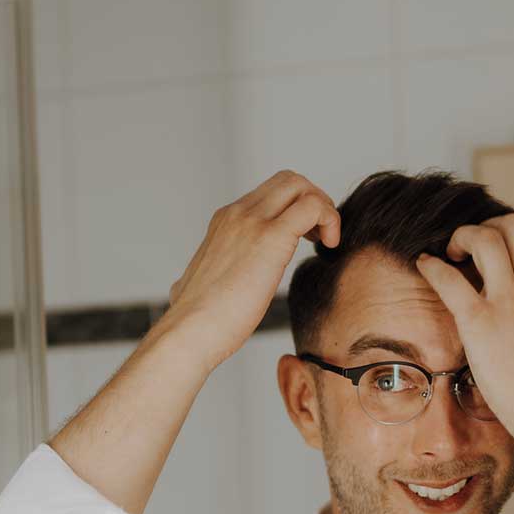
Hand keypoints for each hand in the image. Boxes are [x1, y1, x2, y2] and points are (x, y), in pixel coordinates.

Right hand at [156, 171, 338, 370]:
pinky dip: (330, 220)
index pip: (269, 193)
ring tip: (326, 241)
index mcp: (224, 223)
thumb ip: (199, 278)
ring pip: (300, 186)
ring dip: (324, 208)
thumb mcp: (190, 285)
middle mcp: (237, 214)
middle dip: (314, 200)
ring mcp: (252, 222)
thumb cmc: (196, 320)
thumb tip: (183, 287)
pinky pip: (313, 207)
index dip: (295, 208)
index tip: (304, 237)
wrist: (189, 332)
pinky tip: (328, 247)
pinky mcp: (271, 238)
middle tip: (320, 236)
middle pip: (288, 180)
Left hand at [415, 216, 513, 456]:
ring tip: (453, 251)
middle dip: (492, 227)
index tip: (511, 257)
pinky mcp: (480, 324)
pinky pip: (449, 281)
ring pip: (485, 240)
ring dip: (464, 236)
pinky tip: (424, 264)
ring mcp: (508, 303)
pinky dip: (432, 267)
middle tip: (476, 247)